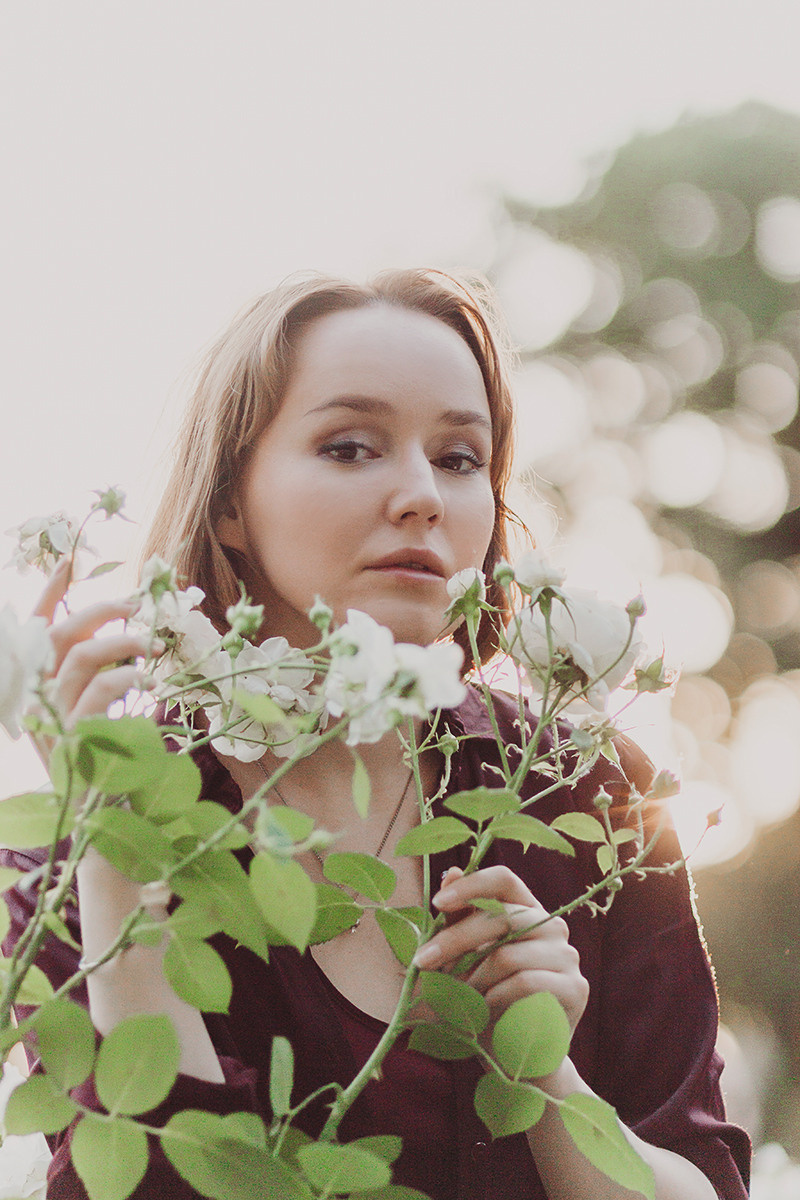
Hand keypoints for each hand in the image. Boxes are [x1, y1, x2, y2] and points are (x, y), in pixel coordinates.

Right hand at [30, 558, 160, 746]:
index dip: (47, 595)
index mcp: (39, 685)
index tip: (66, 564)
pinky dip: (125, 675)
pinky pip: (99, 690)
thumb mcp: (94, 709)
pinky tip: (146, 677)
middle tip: (136, 606)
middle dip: (100, 610)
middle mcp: (38, 697)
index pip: (34, 630)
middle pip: (59, 633)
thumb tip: (129, 633)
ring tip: (155, 646)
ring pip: (81, 655)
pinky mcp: (75, 735)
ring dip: (123, 641)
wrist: (99, 813)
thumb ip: (99, 673)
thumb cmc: (103, 756)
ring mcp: (53, 716)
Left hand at [413, 865, 588, 1037]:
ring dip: (472, 979)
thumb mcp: (463, 958)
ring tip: (455, 998)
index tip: (437, 904)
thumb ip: (459, 918)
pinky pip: (525, 984)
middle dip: (455, 940)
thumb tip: (451, 872)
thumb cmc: (483, 999)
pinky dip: (495, 998)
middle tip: (421, 961)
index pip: (504, 878)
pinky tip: (483, 1011)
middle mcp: (552, 925)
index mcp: (525, 909)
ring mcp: (567, 956)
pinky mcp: (575, 988)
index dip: (471, 885)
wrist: (514, 1058)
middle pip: (501, 917)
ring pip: (508, 955)